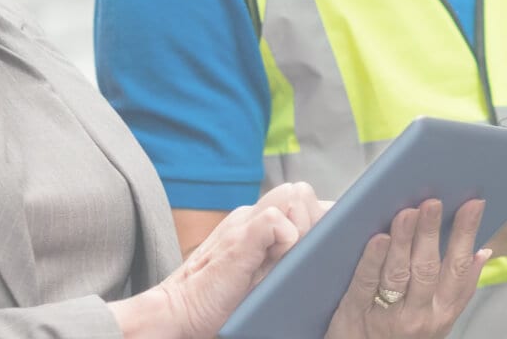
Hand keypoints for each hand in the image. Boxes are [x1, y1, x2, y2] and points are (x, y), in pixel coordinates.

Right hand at [127, 182, 321, 338]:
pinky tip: (278, 263)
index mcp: (256, 222)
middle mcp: (250, 216)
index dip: (321, 218)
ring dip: (304, 227)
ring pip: (295, 196)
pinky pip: (277, 219)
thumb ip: (283, 255)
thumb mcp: (260, 274)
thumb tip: (322, 248)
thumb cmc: (220, 302)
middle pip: (302, 193)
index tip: (328, 243)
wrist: (178, 313)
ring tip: (293, 259)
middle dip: (316, 220)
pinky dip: (288, 240)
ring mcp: (243, 223)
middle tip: (308, 255)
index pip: (302, 201)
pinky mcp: (239, 237)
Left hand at [326, 198, 490, 338]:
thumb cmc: (402, 334)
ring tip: (407, 212)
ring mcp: (388, 315)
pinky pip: (367, 283)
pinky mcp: (356, 312)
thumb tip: (482, 252)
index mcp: (442, 312)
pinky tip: (379, 238)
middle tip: (433, 202)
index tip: (473, 204)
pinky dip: (373, 260)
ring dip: (404, 240)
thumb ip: (459, 288)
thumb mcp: (437, 318)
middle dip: (431, 232)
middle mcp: (419, 316)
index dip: (466, 235)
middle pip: (428, 268)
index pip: (459, 268)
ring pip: (399, 273)